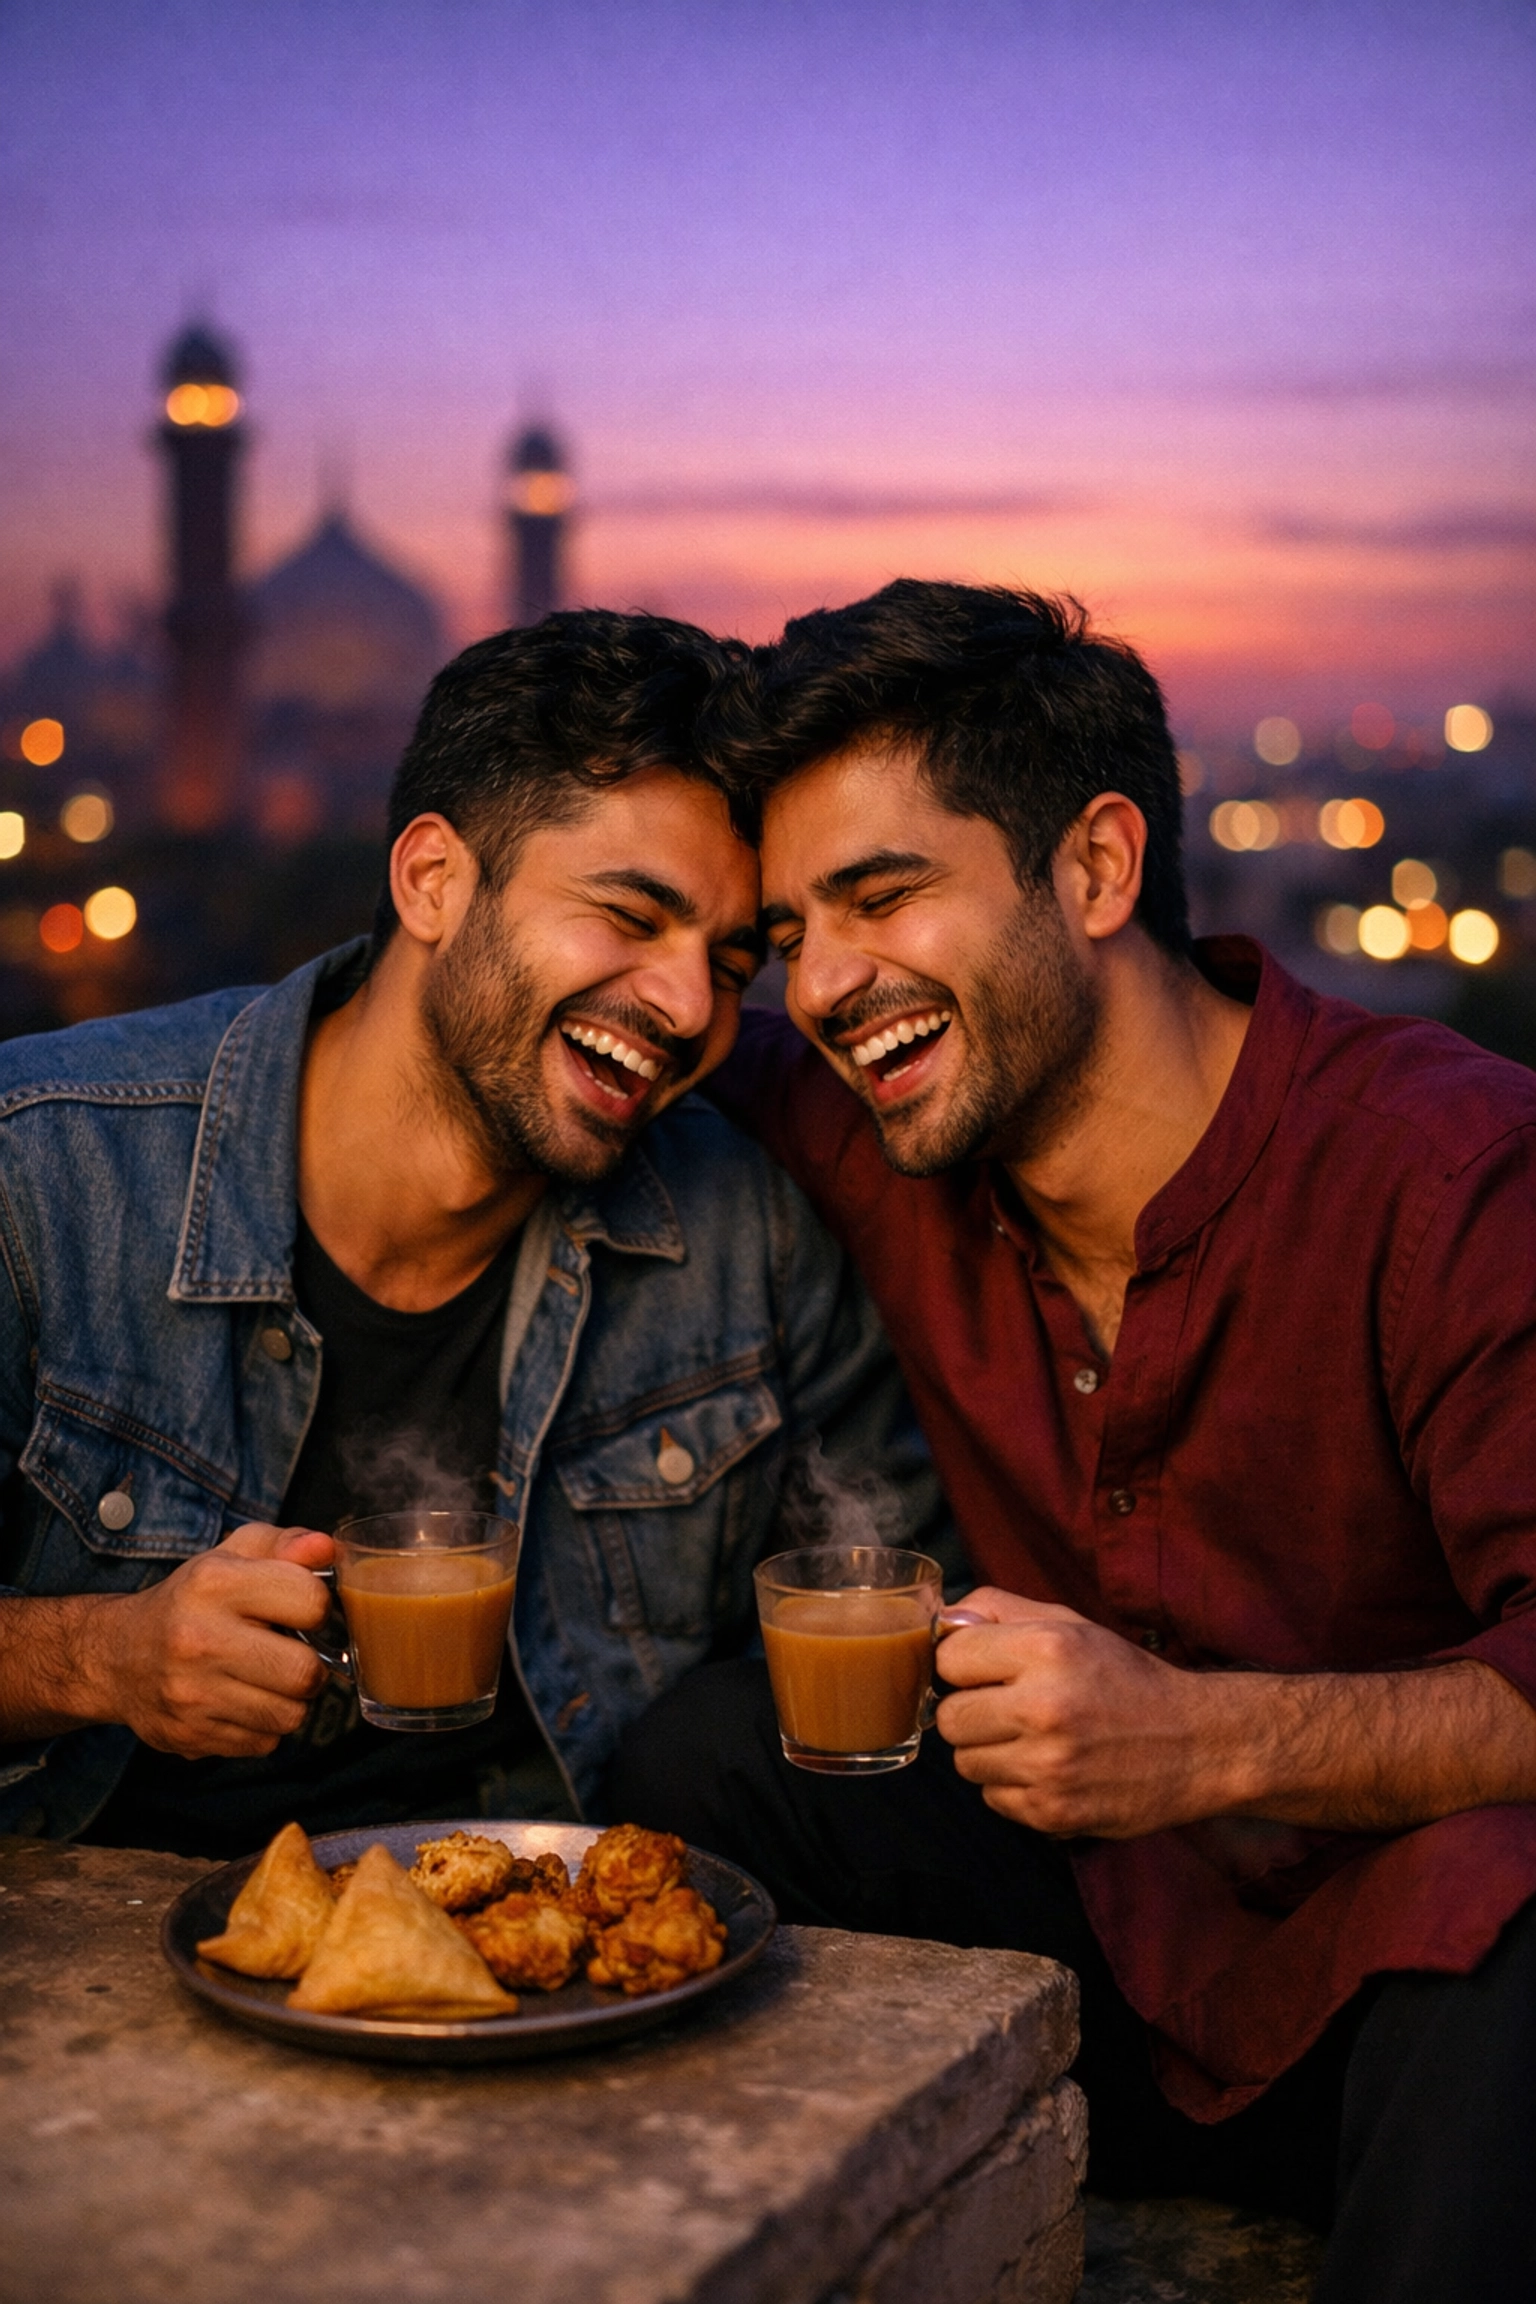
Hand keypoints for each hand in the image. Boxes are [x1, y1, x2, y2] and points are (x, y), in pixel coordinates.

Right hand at [78, 1523, 336, 1760]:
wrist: (116, 1656)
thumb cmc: (190, 1601)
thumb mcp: (231, 1556)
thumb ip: (285, 1544)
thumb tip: (327, 1548)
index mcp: (214, 1583)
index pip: (310, 1601)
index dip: (317, 1607)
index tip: (300, 1611)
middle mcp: (198, 1639)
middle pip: (305, 1672)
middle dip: (310, 1665)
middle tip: (291, 1655)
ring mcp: (191, 1693)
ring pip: (290, 1715)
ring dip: (289, 1700)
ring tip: (267, 1679)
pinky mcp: (189, 1735)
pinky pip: (264, 1742)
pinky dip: (263, 1726)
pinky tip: (242, 1701)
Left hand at [934, 1586, 1229, 1837]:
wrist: (1198, 1744)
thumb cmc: (1127, 1678)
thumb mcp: (1071, 1624)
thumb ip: (999, 1610)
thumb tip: (943, 1619)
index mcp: (1045, 1649)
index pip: (948, 1658)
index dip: (963, 1664)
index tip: (985, 1670)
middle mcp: (1043, 1708)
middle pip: (948, 1718)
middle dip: (970, 1712)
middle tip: (1006, 1708)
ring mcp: (1047, 1766)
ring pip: (965, 1763)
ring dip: (990, 1752)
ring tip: (1032, 1740)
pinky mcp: (1053, 1811)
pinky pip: (993, 1799)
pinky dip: (1013, 1786)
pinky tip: (1049, 1769)